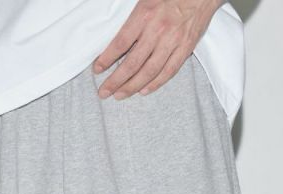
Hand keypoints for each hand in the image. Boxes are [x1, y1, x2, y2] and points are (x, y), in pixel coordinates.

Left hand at [94, 0, 222, 99]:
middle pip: (132, 63)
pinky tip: (143, 91)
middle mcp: (158, 30)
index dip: (107, 59)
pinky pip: (168, 72)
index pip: (120, 43)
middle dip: (115, 81)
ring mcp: (172, 41)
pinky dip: (155, 84)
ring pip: (149, 72)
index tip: (97, 70)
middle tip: (104, 92)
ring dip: (132, 87)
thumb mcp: (145, 1)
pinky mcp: (185, 48)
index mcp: (144, 15)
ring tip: (119, 95)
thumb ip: (132, 21)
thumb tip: (117, 44)